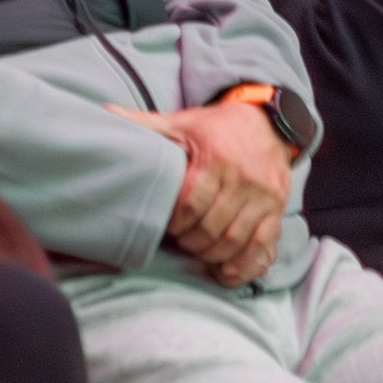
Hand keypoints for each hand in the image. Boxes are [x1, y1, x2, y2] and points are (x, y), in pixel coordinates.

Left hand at [109, 101, 291, 286]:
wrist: (267, 122)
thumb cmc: (217, 127)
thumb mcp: (182, 122)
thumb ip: (147, 123)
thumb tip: (106, 112)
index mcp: (216, 159)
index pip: (192, 204)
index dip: (176, 223)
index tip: (168, 226)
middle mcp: (242, 180)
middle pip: (213, 227)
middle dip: (191, 242)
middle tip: (180, 242)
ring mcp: (263, 197)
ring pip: (235, 240)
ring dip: (212, 255)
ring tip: (198, 252)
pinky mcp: (276, 209)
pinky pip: (263, 245)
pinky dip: (244, 265)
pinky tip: (224, 271)